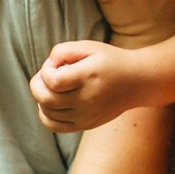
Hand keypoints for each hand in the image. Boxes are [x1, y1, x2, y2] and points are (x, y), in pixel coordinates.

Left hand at [30, 39, 150, 131]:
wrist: (137, 82)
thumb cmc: (111, 61)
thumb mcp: (90, 46)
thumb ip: (64, 50)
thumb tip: (48, 65)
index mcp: (89, 76)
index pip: (52, 81)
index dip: (45, 70)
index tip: (55, 63)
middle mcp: (87, 99)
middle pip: (46, 99)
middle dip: (37, 84)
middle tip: (47, 74)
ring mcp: (86, 115)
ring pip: (47, 113)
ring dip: (41, 97)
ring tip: (52, 86)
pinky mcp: (86, 124)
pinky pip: (55, 126)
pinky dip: (45, 115)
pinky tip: (51, 103)